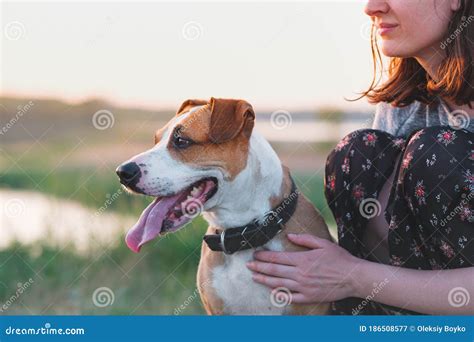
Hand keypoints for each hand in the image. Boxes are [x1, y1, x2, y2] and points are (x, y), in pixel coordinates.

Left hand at [247, 233, 361, 303]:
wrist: (353, 277)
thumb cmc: (339, 258)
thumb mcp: (322, 243)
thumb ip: (304, 239)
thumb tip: (290, 236)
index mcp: (302, 259)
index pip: (277, 258)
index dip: (264, 257)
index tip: (255, 255)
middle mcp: (300, 274)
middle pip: (274, 271)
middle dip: (259, 268)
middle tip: (248, 266)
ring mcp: (303, 287)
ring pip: (279, 284)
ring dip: (265, 280)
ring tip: (254, 277)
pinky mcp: (309, 297)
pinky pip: (291, 297)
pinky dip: (280, 295)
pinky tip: (273, 292)